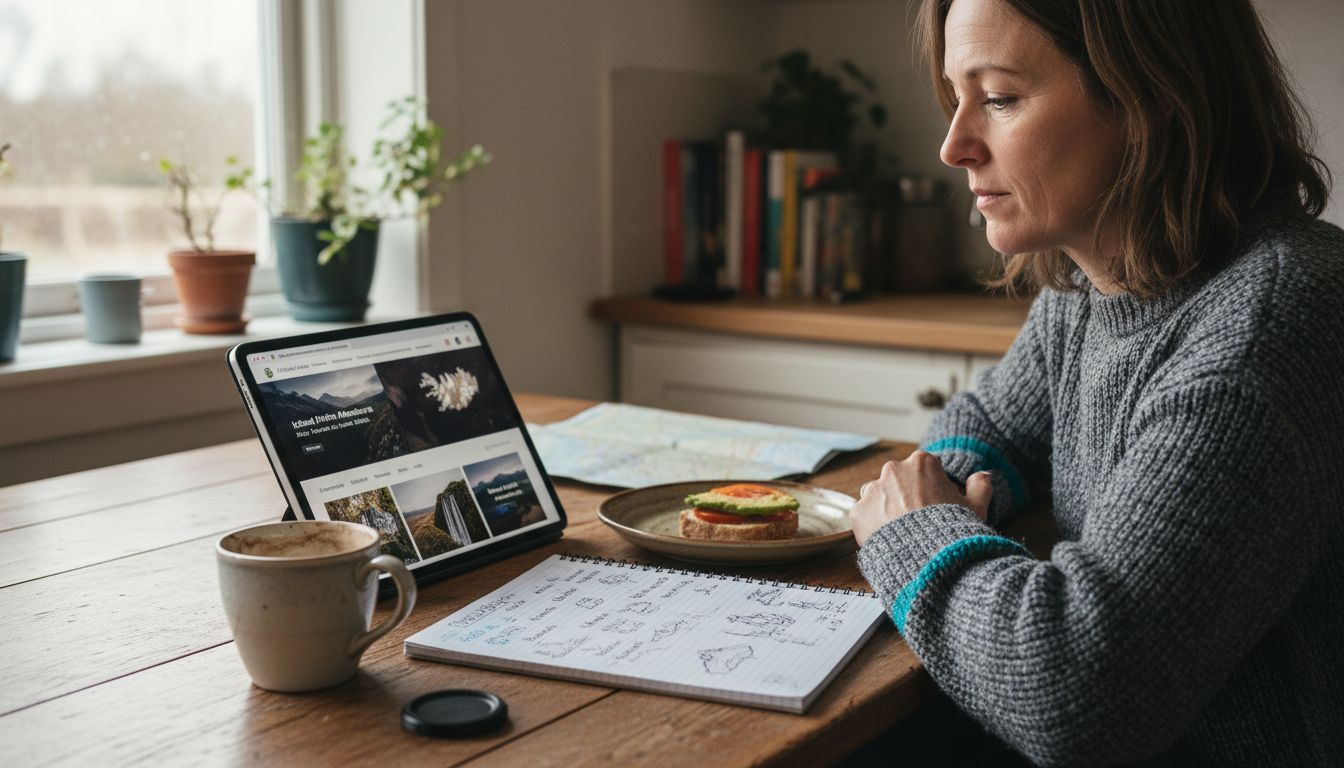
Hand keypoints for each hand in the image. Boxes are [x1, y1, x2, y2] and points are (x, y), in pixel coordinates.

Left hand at [850, 451, 992, 545]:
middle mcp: (893, 470)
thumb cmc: (954, 531)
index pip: (923, 470)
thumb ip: (980, 486)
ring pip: (878, 497)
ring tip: (902, 533)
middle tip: (917, 522)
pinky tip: (889, 540)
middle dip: (905, 496)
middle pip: (898, 481)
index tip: (934, 507)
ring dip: (886, 509)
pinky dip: (873, 527)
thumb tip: (983, 475)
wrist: (929, 560)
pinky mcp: (858, 512)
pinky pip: (864, 516)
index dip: (931, 489)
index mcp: (922, 462)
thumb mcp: (976, 508)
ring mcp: (873, 490)